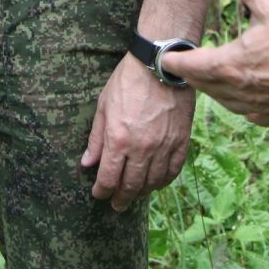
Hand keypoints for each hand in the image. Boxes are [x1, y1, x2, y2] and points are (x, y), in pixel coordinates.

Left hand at [81, 54, 195, 210]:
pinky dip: (163, 181)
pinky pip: (173, 171)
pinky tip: (156, 182)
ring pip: (153, 182)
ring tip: (134, 195)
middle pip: (131, 186)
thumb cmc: (128, 81)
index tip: (99, 194)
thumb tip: (88, 163)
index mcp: (119, 139)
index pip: (109, 178)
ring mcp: (164, 146)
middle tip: (116, 204)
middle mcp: (142, 148)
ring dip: (141, 192)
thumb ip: (97, 139)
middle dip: (121, 198)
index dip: (102, 191)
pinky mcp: (181, 141)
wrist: (160, 64)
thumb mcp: (104, 106)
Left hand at [163, 0, 268, 125]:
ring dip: (212, 90)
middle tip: (183, 67)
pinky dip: (239, 104)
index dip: (175, 60)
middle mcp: (239, 89)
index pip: (191, 65)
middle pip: (204, 84)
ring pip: (225, 101)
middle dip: (191, 74)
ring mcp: (259, 105)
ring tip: (207, 80)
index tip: (164, 59)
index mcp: (230, 63)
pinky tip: (244, 100)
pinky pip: (249, 113)